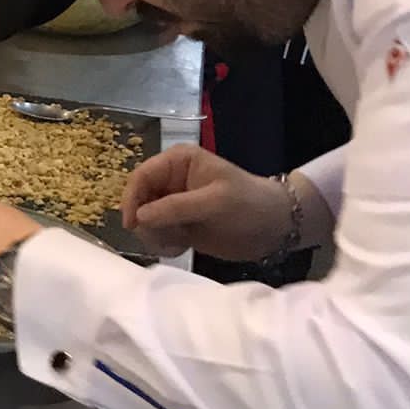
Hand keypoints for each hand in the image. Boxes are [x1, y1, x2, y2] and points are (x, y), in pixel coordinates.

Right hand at [121, 145, 303, 259]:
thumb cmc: (249, 205)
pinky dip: (164, 243)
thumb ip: (175, 208)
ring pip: (144, 220)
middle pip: (138, 200)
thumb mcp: (214, 203)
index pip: (141, 176)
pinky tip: (183, 246)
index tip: (133, 224)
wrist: (277, 227)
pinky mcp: (178, 224)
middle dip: (147, 221)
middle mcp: (170, 180)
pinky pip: (156, 234)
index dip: (132, 199)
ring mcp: (173, 203)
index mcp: (177, 162)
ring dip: (156, 235)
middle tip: (165, 238)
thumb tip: (139, 217)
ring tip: (178, 243)